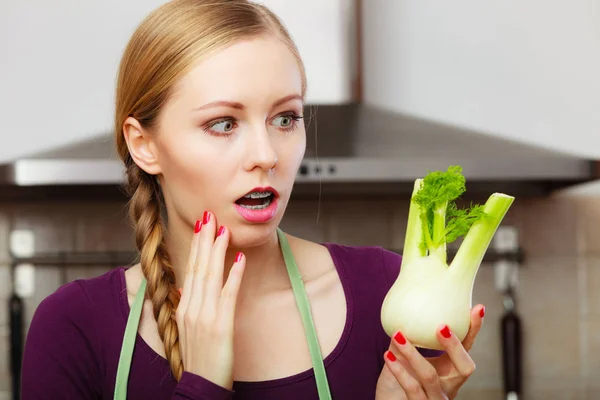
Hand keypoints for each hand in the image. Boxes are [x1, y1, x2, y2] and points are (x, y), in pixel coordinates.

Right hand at [175, 211, 245, 389]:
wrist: (199, 386)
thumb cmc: (197, 357)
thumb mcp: (185, 329)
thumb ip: (184, 306)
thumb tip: (183, 289)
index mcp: (183, 307)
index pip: (190, 269)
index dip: (196, 246)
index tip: (201, 225)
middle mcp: (191, 307)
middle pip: (198, 266)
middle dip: (205, 239)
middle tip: (210, 216)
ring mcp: (205, 315)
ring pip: (210, 276)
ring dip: (217, 251)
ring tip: (223, 229)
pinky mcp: (221, 324)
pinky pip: (228, 295)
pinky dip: (233, 275)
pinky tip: (240, 259)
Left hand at [375, 305, 484, 399]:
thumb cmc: (395, 388)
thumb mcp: (402, 361)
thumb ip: (404, 342)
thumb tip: (400, 313)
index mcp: (449, 373)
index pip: (467, 349)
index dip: (474, 331)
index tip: (477, 308)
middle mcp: (448, 388)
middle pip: (465, 368)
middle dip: (455, 346)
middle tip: (441, 326)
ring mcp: (436, 399)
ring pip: (431, 376)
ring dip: (413, 354)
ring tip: (398, 335)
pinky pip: (413, 389)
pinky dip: (399, 371)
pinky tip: (387, 356)